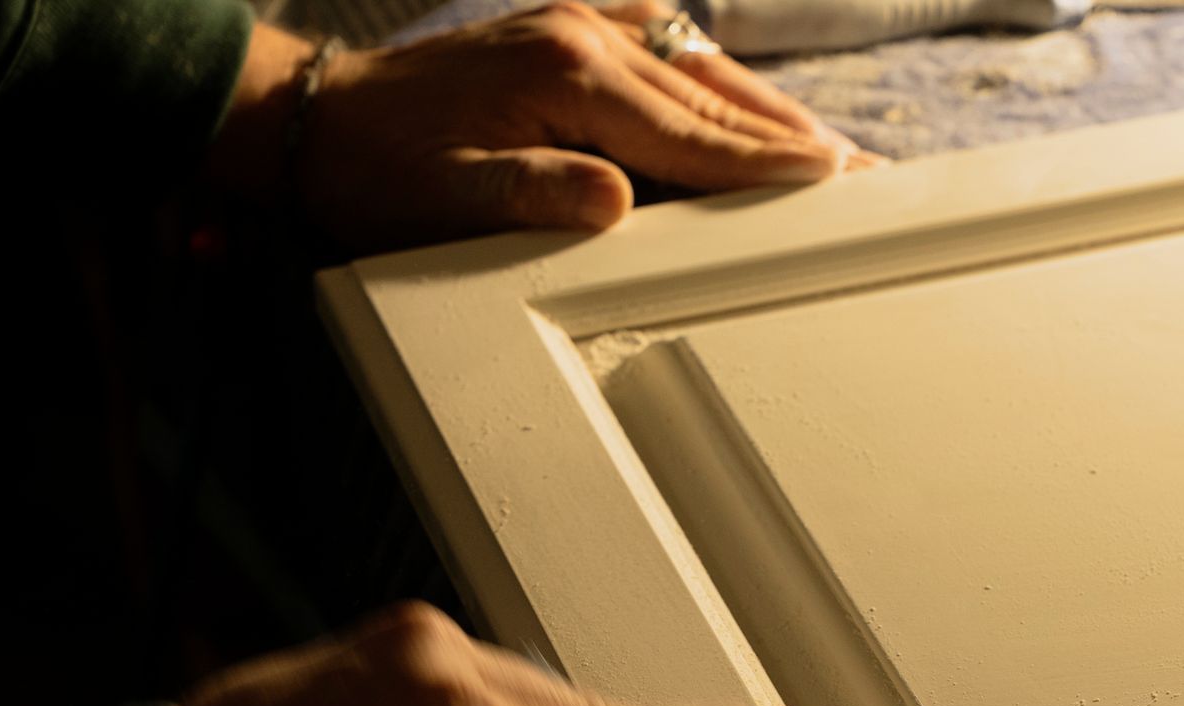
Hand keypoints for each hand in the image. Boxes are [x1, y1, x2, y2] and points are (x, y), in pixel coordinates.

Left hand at [217, 4, 877, 249]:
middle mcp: (587, 37)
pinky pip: (672, 50)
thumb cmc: (382, 172)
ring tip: (828, 151)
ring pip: (704, 71)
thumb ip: (536, 198)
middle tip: (863, 172)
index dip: (765, 166)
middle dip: (793, 139)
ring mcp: (584, 24)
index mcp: (567, 78)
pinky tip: (748, 103)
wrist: (321, 119)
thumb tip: (617, 201)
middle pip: (716, 98)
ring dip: (769, 113)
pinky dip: (719, 82)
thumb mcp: (448, 202)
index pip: (691, 136)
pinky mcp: (573, 27)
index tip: (832, 180)